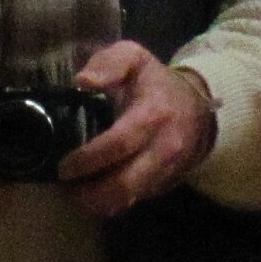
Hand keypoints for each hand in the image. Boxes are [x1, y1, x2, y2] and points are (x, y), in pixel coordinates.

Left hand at [57, 41, 217, 217]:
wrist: (197, 110)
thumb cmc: (156, 83)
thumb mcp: (135, 58)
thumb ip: (109, 63)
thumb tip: (82, 81)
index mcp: (152, 115)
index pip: (119, 144)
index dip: (88, 159)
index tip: (63, 166)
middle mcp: (161, 149)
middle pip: (123, 186)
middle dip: (88, 193)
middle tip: (63, 186)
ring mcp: (163, 172)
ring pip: (126, 200)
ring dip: (96, 202)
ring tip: (73, 192)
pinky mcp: (162, 186)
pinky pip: (132, 202)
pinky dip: (109, 202)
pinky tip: (92, 192)